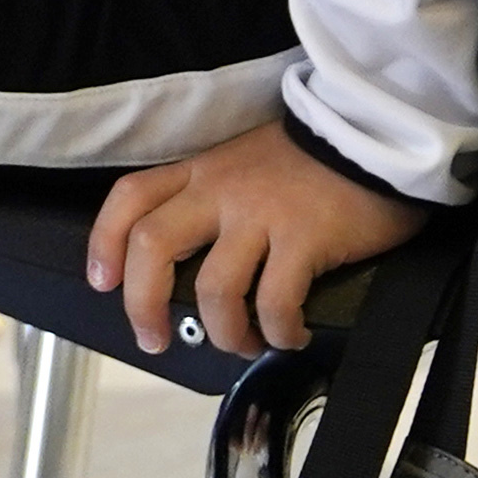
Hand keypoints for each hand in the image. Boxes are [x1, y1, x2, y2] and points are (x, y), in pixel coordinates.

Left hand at [85, 119, 431, 356]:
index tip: (102, 281)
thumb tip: (190, 269)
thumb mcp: (246, 163)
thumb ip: (215, 202)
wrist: (376, 134)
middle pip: (153, 245)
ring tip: (243, 344)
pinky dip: (278, 332)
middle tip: (155, 339)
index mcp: (201, 170)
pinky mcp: (304, 238)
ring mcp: (261, 214)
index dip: (105, 241)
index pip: (131, 197)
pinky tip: (291, 335)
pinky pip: (275, 303)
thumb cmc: (312, 160)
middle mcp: (220, 189)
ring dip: (223, 332)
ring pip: (213, 289)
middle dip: (142, 304)